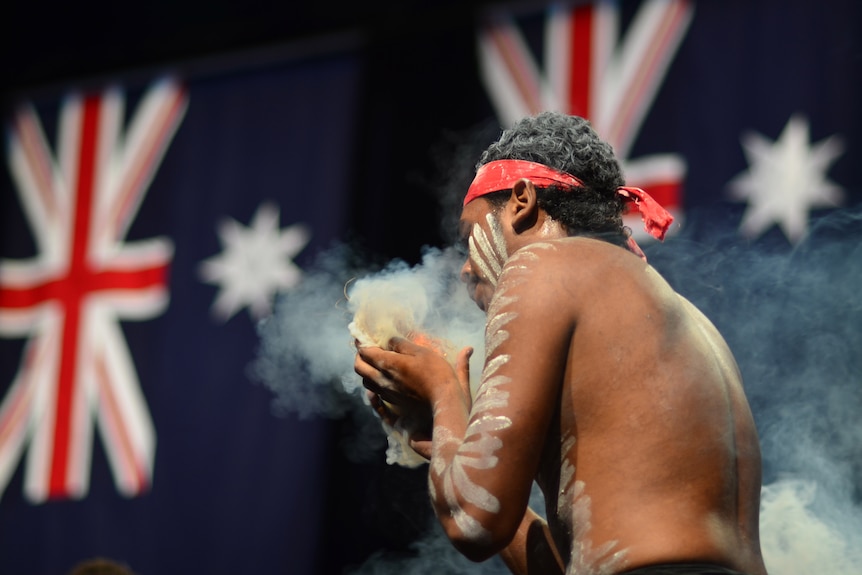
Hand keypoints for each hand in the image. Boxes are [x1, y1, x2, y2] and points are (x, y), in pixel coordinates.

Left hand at [355, 337, 470, 406]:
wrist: (443, 401)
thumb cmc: (435, 373)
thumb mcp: (421, 352)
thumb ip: (402, 344)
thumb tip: (389, 341)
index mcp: (387, 364)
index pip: (365, 352)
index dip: (361, 343)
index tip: (361, 337)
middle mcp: (382, 379)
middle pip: (359, 368)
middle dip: (359, 357)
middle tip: (366, 350)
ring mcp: (387, 392)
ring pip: (365, 381)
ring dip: (366, 371)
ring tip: (374, 364)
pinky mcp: (393, 401)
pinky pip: (376, 391)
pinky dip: (375, 382)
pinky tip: (385, 379)